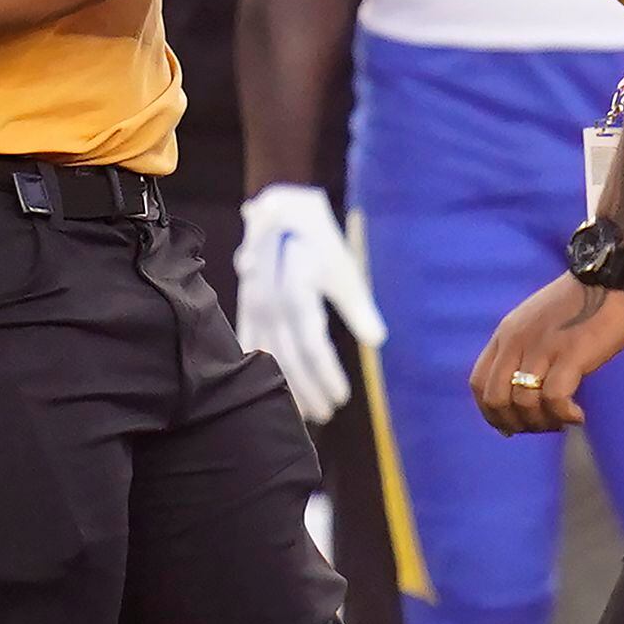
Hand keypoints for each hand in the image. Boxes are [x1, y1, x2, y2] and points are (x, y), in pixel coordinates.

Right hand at [233, 183, 384, 422]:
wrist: (279, 208)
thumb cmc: (319, 239)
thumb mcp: (345, 269)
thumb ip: (359, 307)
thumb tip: (376, 341)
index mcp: (296, 295)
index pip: (311, 347)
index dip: (325, 376)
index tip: (341, 399)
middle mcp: (269, 303)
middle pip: (288, 357)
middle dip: (307, 388)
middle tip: (325, 415)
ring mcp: (253, 303)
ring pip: (267, 352)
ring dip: (284, 382)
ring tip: (302, 410)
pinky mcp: (246, 302)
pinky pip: (249, 339)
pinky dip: (259, 364)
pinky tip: (265, 386)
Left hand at [470, 273, 623, 434]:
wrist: (611, 278)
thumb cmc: (580, 302)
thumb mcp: (536, 322)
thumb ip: (524, 349)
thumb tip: (524, 387)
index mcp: (506, 335)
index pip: (478, 384)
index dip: (491, 412)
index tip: (513, 424)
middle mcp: (517, 342)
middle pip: (496, 399)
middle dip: (516, 423)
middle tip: (542, 426)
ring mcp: (542, 348)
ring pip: (523, 403)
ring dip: (543, 422)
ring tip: (563, 420)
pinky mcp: (571, 354)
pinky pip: (554, 397)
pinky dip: (563, 415)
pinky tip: (577, 416)